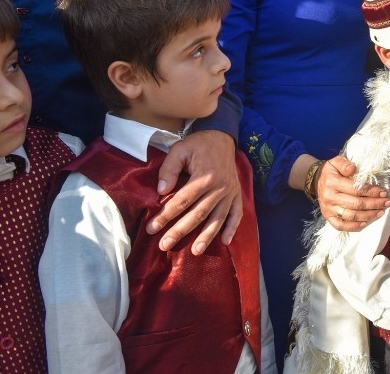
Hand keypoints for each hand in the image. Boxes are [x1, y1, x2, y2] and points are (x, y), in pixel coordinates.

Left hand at [149, 130, 242, 253]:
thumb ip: (169, 169)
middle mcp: (220, 187)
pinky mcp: (237, 194)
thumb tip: (162, 191)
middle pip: (198, 213)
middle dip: (180, 230)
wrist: (222, 137)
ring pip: (217, 218)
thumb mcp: (180, 150)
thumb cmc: (198, 144)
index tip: (152, 228)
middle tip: (164, 245)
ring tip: (195, 252)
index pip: (182, 200)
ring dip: (206, 236)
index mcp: (204, 176)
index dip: (166, 215)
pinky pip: (236, 214)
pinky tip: (224, 242)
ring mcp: (230, 192)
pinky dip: (232, 228)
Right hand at [317, 155, 389, 231]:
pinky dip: (353, 226)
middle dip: (374, 204)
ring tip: (381, 212)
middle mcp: (330, 197)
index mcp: (332, 182)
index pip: (356, 189)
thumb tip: (353, 169)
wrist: (316, 180)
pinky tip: (365, 223)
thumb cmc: (331, 171)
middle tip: (387, 203)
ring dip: (368, 215)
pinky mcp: (327, 217)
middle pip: (356, 204)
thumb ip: (344, 163)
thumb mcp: (336, 162)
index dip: (372, 192)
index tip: (384, 192)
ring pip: (351, 216)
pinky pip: (340, 225)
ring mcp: (328, 209)